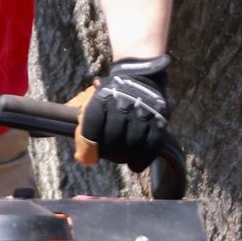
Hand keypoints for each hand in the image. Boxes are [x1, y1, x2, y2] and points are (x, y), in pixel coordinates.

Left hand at [79, 55, 172, 173]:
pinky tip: (135, 165)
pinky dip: (142, 159)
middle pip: (113, 138)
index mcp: (102, 98)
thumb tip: (82, 158)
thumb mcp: (92, 101)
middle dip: (109, 153)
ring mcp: (142, 111)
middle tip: (109, 155)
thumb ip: (84, 126)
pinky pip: (152, 145)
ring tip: (123, 158)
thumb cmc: (111, 96)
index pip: (92, 127)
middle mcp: (122, 104)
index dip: (88, 147)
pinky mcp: (159, 119)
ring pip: (133, 144)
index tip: (89, 158)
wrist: (139, 75)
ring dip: (125, 158)